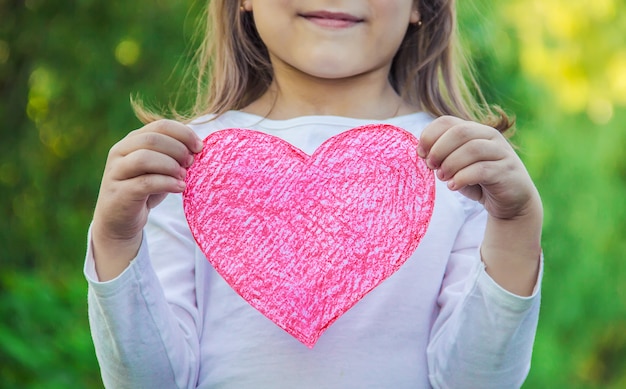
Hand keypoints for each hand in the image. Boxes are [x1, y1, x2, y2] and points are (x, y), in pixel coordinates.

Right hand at [91, 119, 202, 279]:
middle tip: (191, 163)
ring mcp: (116, 171)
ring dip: (170, 165)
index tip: (200, 147)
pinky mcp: (120, 192)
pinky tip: (180, 188)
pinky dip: (167, 183)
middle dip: (178, 149)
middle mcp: (120, 151)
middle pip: (152, 139)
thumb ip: (173, 155)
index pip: (161, 126)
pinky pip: (145, 182)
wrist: (120, 220)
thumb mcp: (160, 168)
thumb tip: (198, 147)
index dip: (184, 134)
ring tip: (184, 176)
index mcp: (132, 140)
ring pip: (144, 157)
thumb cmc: (145, 190)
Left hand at [417, 116, 539, 220]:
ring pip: (472, 149)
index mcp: (475, 130)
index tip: (421, 154)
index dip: (429, 136)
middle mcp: (490, 136)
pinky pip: (482, 170)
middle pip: (460, 132)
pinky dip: (462, 178)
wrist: (511, 201)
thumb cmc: (479, 181)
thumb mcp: (457, 166)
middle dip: (439, 149)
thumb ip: (443, 156)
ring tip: (442, 177)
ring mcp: (501, 152)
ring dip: (450, 164)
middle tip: (431, 166)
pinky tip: (454, 186)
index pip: (447, 121)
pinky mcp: (506, 171)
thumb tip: (422, 153)